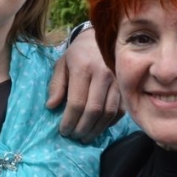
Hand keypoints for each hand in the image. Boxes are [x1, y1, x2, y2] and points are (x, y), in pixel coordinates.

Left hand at [46, 26, 123, 142]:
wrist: (99, 39)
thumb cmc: (77, 54)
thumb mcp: (61, 65)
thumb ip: (56, 85)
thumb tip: (52, 106)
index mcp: (84, 68)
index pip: (77, 102)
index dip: (69, 120)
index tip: (63, 130)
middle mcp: (103, 74)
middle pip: (94, 110)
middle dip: (82, 128)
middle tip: (73, 136)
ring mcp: (117, 81)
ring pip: (108, 113)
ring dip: (96, 129)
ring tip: (85, 137)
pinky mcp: (125, 87)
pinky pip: (120, 110)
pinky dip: (109, 122)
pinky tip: (98, 127)